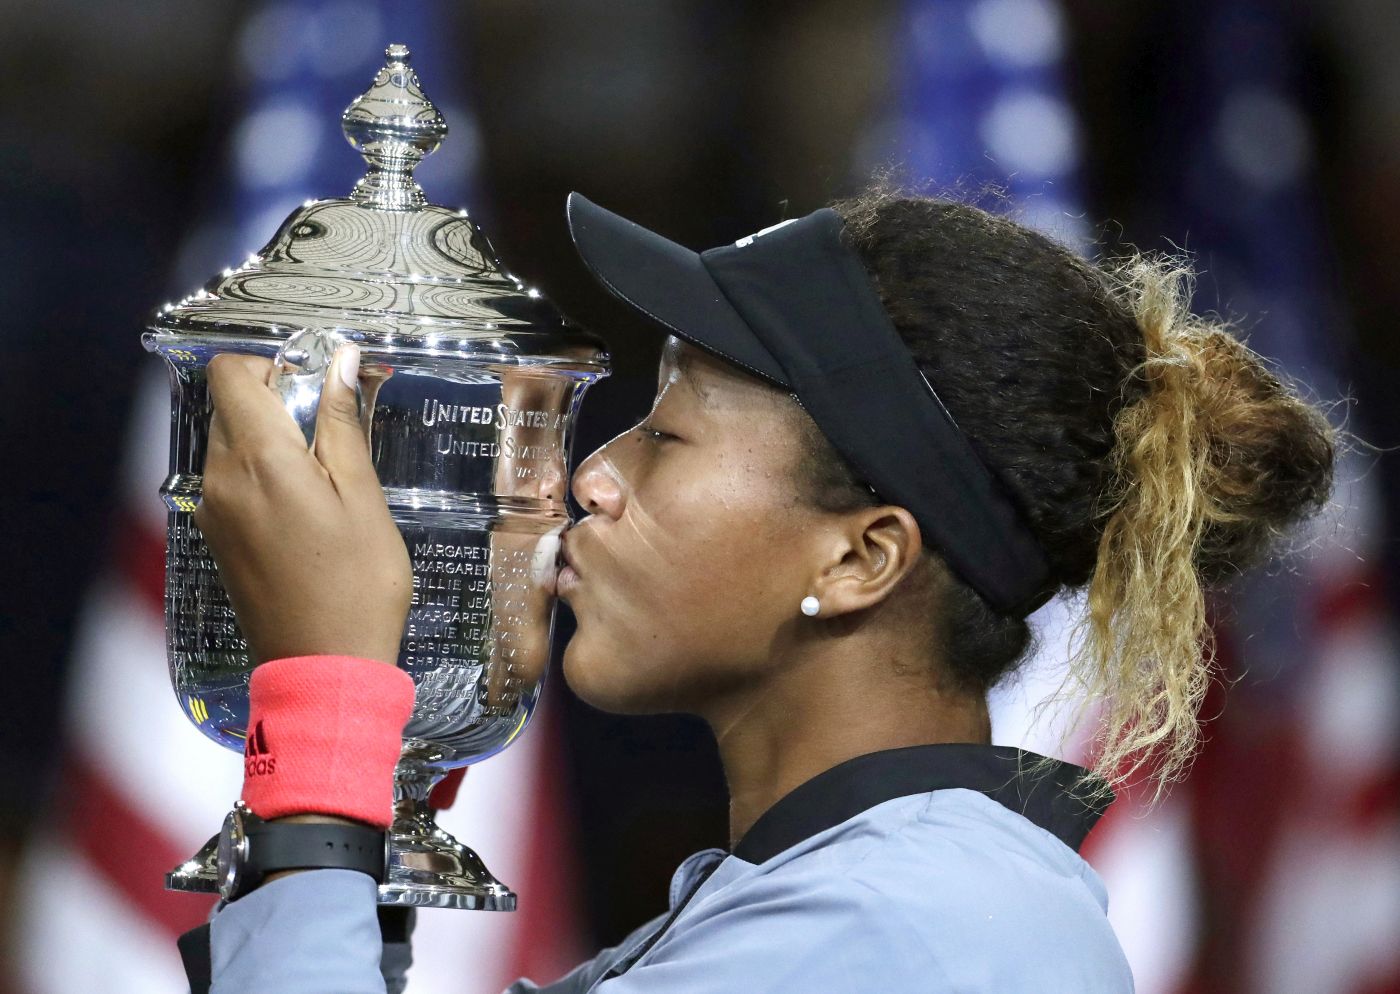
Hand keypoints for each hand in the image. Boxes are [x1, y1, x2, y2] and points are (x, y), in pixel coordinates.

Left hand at [195, 346, 411, 664]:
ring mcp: (214, 510)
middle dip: (276, 402)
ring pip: (229, 443)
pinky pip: (230, 480)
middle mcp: (221, 479)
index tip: (314, 385)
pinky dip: (261, 473)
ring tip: (324, 476)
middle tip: (331, 432)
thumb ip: (342, 424)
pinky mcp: (218, 536)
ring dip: (270, 440)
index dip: (271, 365)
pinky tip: (305, 508)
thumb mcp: (363, 496)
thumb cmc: (357, 585)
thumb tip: (338, 362)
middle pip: (230, 406)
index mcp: (259, 460)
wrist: (324, 666)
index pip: (230, 373)